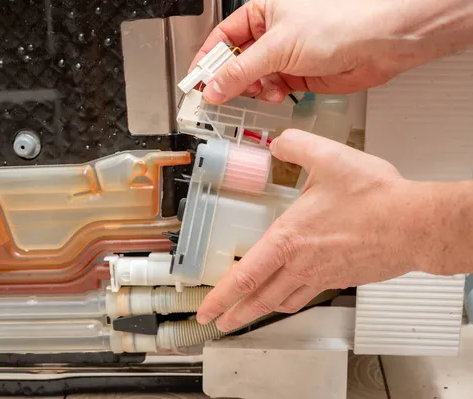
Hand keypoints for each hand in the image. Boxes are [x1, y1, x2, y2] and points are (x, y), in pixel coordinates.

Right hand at [190, 0, 472, 103]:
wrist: (380, 42)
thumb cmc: (340, 23)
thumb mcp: (278, 46)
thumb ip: (240, 71)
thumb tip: (213, 89)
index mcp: (261, 13)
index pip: (222, 38)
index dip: (206, 61)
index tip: (194, 84)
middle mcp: (271, 34)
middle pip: (235, 61)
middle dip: (228, 80)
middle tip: (217, 98)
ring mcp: (284, 56)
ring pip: (252, 79)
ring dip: (251, 90)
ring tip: (258, 93)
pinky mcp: (297, 76)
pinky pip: (271, 89)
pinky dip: (269, 95)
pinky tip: (275, 95)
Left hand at [196, 130, 428, 331]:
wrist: (416, 224)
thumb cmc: (376, 198)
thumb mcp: (328, 158)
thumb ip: (296, 146)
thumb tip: (277, 142)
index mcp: (289, 239)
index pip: (245, 276)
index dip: (221, 295)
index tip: (205, 309)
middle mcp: (301, 264)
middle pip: (259, 298)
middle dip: (234, 313)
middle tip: (217, 323)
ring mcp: (322, 275)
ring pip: (283, 301)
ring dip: (260, 311)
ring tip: (247, 316)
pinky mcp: (342, 277)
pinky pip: (308, 294)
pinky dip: (290, 300)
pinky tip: (290, 296)